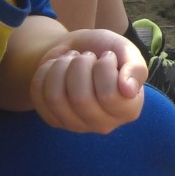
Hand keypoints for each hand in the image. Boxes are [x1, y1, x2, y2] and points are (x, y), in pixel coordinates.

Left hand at [29, 29, 144, 133]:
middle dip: (80, 65)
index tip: (107, 57)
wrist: (77, 48)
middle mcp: (105, 124)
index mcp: (129, 109)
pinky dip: (45, 72)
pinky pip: (39, 96)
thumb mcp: (125, 50)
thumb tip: (128, 90)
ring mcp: (77, 126)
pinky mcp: (53, 121)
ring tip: (71, 61)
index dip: (104, 67)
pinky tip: (57, 69)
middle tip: (86, 57)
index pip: (110, 95)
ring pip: (56, 98)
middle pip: (80, 98)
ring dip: (61, 67)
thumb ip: (135, 67)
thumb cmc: (106, 50)